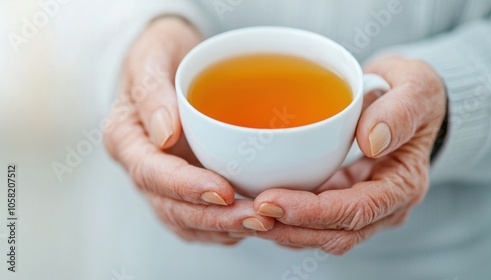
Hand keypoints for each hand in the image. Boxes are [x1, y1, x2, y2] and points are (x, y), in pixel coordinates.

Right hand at [104, 17, 273, 244]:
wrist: (172, 62)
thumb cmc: (161, 55)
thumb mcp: (152, 57)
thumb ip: (152, 92)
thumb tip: (165, 134)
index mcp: (126, 138)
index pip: (150, 172)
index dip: (185, 186)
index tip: (221, 191)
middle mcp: (142, 167)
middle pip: (170, 207)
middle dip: (213, 217)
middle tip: (256, 218)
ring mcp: (163, 182)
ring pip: (186, 220)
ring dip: (223, 228)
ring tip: (263, 225)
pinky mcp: (184, 187)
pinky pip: (199, 219)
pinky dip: (224, 227)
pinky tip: (253, 223)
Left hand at [251, 55, 446, 253]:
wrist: (406, 99)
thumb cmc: (412, 93)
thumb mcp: (416, 88)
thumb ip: (400, 112)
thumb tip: (371, 141)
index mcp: (402, 184)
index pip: (357, 211)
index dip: (312, 213)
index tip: (271, 201)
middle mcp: (383, 205)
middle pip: (334, 233)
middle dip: (288, 227)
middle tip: (247, 212)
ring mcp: (360, 204)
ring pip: (320, 234)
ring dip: (281, 229)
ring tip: (243, 214)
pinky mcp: (341, 197)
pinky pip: (313, 220)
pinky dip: (285, 218)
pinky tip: (257, 205)